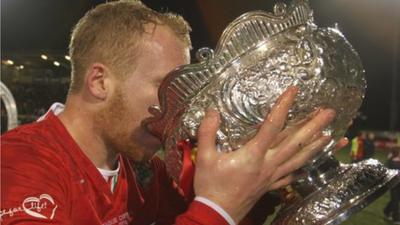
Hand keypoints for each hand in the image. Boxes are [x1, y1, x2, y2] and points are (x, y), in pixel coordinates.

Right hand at [193, 86, 335, 222]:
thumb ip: (207, 132)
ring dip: (316, 146)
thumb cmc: (211, 185)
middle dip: (314, 126)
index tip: (294, 91)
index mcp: (253, 155)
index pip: (272, 126)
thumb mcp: (204, 158)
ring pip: (298, 159)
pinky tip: (311, 164)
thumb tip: (212, 110)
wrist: (216, 214)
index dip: (284, 106)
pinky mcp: (270, 186)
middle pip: (295, 143)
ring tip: (332, 135)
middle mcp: (268, 164)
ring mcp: (272, 176)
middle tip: (330, 113)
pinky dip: (303, 168)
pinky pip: (291, 176)